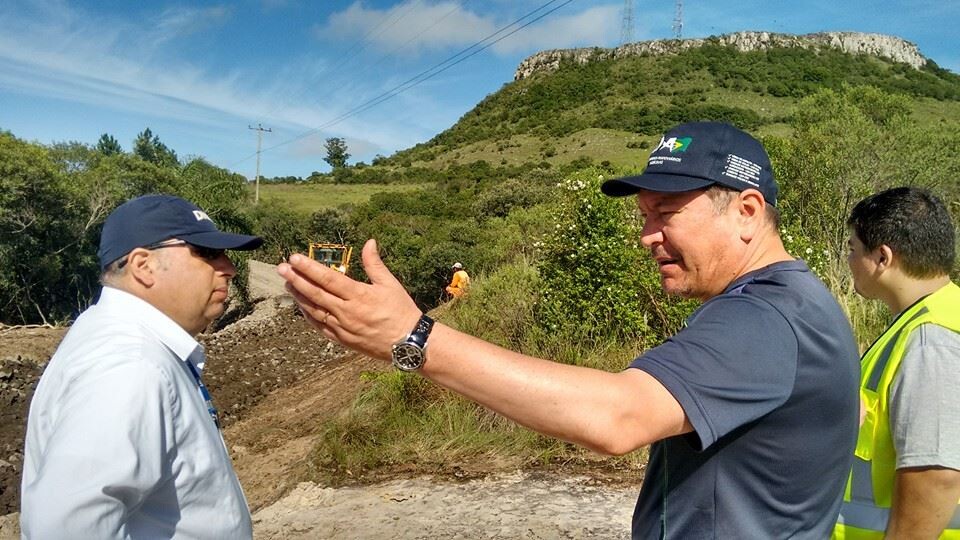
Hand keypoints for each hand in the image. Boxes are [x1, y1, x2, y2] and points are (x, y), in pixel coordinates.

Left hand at [276, 239, 421, 360]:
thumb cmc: (401, 311)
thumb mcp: (390, 284)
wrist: (408, 343)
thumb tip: (369, 242)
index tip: (294, 258)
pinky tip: (301, 306)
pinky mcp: (342, 340)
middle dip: (296, 279)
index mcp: (359, 295)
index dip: (309, 268)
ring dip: (298, 296)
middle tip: (281, 268)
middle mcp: (347, 312)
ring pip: (313, 310)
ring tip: (287, 283)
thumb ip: (374, 264)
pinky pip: (319, 326)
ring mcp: (342, 328)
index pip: (328, 278)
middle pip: (315, 293)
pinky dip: (308, 315)